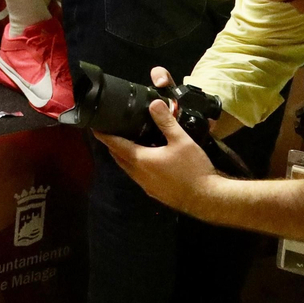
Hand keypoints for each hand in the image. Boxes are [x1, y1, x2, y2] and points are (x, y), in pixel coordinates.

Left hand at [95, 69, 218, 215]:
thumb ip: (166, 122)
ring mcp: (146, 186)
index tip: (94, 127)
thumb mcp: (181, 141)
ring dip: (124, 156)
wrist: (209, 199)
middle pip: (118, 157)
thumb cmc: (194, 169)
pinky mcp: (155, 192)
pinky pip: (138, 176)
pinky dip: (136, 166)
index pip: (114, 144)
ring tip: (128, 142)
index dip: (103, 135)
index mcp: (140, 160)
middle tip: (112, 131)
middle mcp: (138, 174)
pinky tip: (147, 160)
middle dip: (112, 145)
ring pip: (128, 168)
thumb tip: (154, 103)